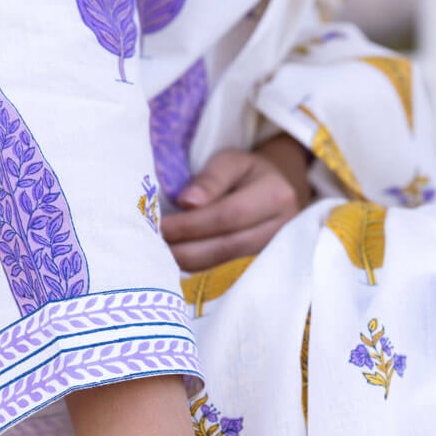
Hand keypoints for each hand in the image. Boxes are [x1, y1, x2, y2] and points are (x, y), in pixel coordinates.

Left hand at [161, 133, 311, 271]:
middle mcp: (282, 229)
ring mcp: (274, 253)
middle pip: (227, 247)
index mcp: (275, 196)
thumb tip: (187, 203)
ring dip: (189, 263)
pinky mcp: (262, 267)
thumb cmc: (249, 173)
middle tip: (153, 248)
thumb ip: (210, 178)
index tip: (160, 227)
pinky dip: (199, 269)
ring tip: (160, 256)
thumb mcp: (232, 161)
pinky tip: (177, 262)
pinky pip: (226, 274)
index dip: (191, 225)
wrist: (279, 191)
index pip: (227, 216)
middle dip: (185, 250)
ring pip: (225, 266)